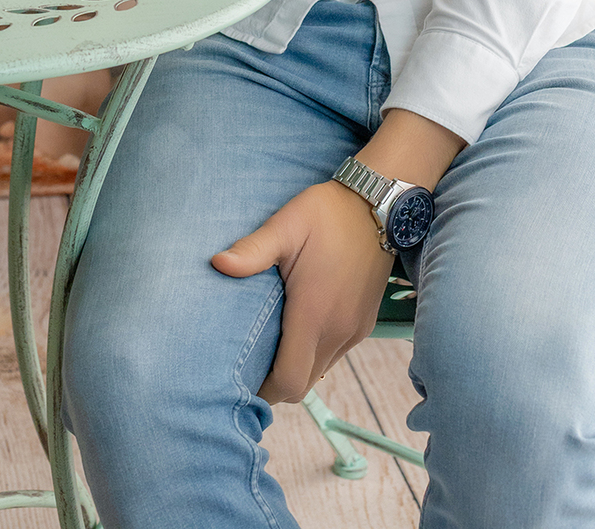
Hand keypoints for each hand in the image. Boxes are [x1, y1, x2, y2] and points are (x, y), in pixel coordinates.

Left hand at [213, 108, 464, 403]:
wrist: (377, 205)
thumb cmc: (326, 215)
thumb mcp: (285, 226)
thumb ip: (253, 250)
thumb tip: (217, 263)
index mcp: (314, 314)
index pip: (289, 382)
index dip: (265, 389)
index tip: (242, 378)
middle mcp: (337, 331)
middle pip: (303, 384)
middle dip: (276, 383)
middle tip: (251, 362)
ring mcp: (355, 329)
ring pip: (320, 371)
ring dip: (297, 368)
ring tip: (271, 345)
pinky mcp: (365, 323)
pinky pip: (335, 354)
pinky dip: (315, 354)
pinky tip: (299, 328)